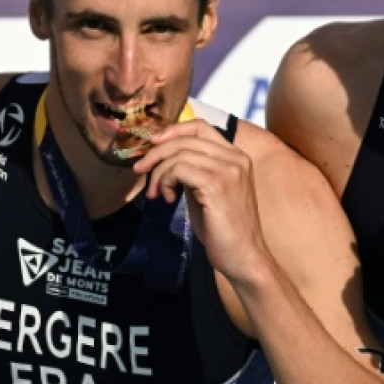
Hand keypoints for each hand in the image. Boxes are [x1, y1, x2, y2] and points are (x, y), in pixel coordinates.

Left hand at [132, 120, 268, 285]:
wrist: (243, 257)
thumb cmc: (223, 229)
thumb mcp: (207, 191)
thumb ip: (194, 171)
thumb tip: (164, 159)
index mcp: (236, 156)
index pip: (201, 126)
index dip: (173, 130)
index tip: (153, 144)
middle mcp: (235, 158)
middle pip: (186, 138)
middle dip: (156, 152)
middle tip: (140, 170)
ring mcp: (228, 170)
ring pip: (179, 154)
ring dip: (159, 173)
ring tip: (157, 194)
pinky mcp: (216, 185)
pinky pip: (179, 169)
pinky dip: (166, 181)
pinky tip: (168, 199)